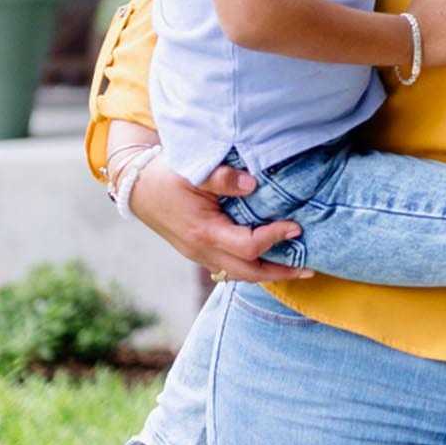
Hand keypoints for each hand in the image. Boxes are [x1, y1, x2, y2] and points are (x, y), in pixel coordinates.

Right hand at [127, 153, 312, 283]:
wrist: (136, 186)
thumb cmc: (166, 175)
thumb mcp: (193, 170)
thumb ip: (223, 177)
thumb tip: (253, 184)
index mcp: (204, 231)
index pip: (248, 245)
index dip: (275, 237)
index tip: (297, 226)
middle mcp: (202, 250)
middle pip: (247, 272)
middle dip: (279, 272)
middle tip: (309, 267)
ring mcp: (199, 254)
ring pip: (237, 274)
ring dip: (267, 273)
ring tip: (295, 268)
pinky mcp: (198, 252)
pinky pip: (228, 268)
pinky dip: (250, 267)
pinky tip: (267, 260)